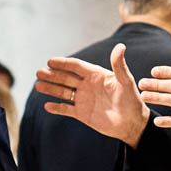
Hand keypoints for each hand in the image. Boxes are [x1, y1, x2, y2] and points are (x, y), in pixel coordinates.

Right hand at [35, 43, 149, 146]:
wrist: (132, 124)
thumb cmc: (132, 101)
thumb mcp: (126, 82)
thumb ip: (119, 65)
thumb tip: (120, 46)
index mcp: (96, 75)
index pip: (76, 66)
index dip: (63, 63)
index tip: (50, 61)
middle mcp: (87, 85)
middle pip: (66, 78)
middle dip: (52, 75)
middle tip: (39, 72)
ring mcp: (83, 99)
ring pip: (63, 92)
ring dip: (50, 89)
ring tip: (38, 86)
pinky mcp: (82, 114)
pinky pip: (66, 109)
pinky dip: (57, 108)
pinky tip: (47, 105)